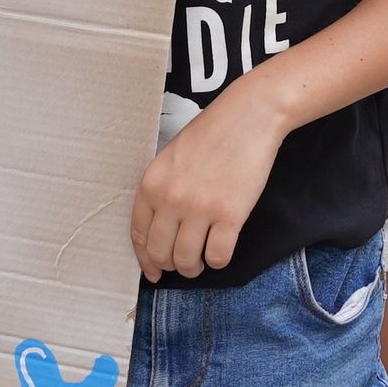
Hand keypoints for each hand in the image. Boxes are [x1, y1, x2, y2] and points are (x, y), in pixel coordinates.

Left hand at [132, 84, 289, 278]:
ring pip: (187, 261)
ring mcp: (200, 208)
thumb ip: (161, 191)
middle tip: (184, 263)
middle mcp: (170, 199)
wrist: (248, 117)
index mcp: (151, 184)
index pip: (139, 235)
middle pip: (161, 253)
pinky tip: (220, 251)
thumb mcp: (170, 158)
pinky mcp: (230, 215)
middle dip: (171, 265)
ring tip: (201, 262)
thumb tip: (162, 229)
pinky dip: (218, 261)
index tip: (154, 270)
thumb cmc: (211, 133)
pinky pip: (217, 256)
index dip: (145, 259)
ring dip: (193, 269)